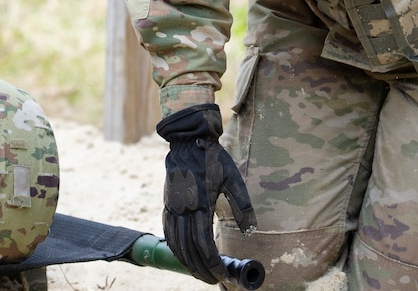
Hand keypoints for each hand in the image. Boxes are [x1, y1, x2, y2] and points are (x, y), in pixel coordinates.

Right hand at [156, 103, 255, 283]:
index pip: (204, 243)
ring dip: (186, 261)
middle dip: (200, 268)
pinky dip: (174, 247)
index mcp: (201, 204)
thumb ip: (242, 205)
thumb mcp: (233, 178)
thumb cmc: (213, 158)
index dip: (212, 262)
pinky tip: (181, 254)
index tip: (220, 273)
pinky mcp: (167, 203)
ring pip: (175, 242)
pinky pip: (167, 231)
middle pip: (189, 248)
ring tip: (198, 272)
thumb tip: (250, 230)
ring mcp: (172, 206)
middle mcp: (183, 208)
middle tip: (211, 280)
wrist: (188, 140)